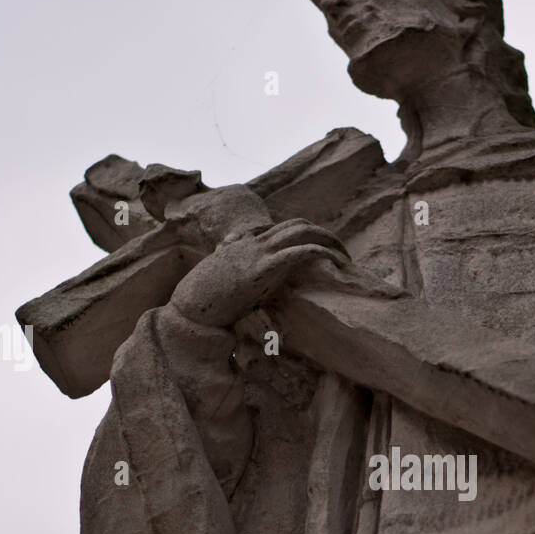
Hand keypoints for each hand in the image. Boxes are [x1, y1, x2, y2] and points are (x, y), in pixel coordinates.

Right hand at [170, 219, 350, 327]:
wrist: (188, 309)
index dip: (304, 235)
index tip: (322, 250)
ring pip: (302, 231)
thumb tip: (243, 289)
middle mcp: (253, 243)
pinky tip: (338, 264)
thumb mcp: (221, 286)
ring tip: (346, 258)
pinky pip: (300, 251)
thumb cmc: (202, 304)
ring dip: (329, 240)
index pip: (280, 229)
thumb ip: (236, 280)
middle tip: (342, 253)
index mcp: (244, 246)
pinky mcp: (263, 268)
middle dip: (323, 233)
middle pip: (296, 224)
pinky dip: (324, 253)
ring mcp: (258, 253)